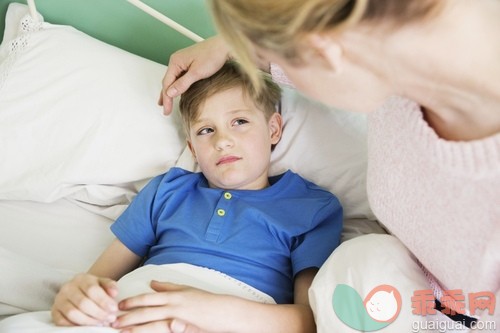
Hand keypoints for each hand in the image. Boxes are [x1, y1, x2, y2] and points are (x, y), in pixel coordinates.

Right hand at [51, 273, 118, 326]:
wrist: (79, 290)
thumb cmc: (94, 288)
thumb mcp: (103, 283)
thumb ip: (110, 286)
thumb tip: (114, 293)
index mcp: (81, 279)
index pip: (92, 290)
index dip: (103, 301)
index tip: (114, 309)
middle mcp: (68, 288)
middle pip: (83, 303)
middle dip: (98, 313)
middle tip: (110, 319)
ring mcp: (59, 300)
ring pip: (72, 313)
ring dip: (89, 321)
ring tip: (101, 323)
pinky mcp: (54, 311)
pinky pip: (61, 321)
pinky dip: (74, 326)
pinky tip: (87, 327)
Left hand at [113, 281, 233, 332]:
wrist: (224, 311)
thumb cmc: (207, 301)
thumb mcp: (187, 290)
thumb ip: (169, 287)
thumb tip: (153, 283)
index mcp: (173, 295)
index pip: (148, 298)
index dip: (132, 301)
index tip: (119, 305)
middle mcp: (173, 304)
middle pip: (145, 310)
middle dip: (127, 315)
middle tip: (111, 320)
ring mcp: (177, 316)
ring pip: (150, 322)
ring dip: (134, 326)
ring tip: (120, 330)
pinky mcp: (182, 327)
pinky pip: (162, 331)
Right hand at [159, 36, 229, 114]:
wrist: (223, 47)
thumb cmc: (212, 55)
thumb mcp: (196, 73)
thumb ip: (182, 84)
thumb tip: (170, 93)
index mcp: (175, 61)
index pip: (167, 84)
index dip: (166, 99)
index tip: (166, 110)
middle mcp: (177, 60)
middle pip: (168, 81)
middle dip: (166, 96)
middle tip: (166, 110)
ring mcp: (183, 62)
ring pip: (173, 80)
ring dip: (170, 92)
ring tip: (166, 103)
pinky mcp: (189, 63)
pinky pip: (179, 77)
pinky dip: (177, 86)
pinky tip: (177, 92)